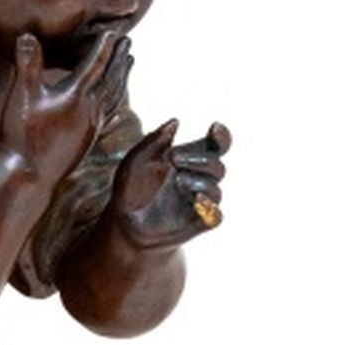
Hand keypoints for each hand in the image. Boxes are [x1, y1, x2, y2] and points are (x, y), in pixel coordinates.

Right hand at [0, 27, 131, 176]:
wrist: (29, 176)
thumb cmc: (22, 136)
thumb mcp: (22, 96)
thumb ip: (27, 64)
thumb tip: (27, 35)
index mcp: (75, 95)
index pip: (94, 64)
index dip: (104, 46)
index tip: (114, 31)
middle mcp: (89, 110)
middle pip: (110, 78)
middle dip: (119, 58)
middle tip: (128, 42)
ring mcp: (91, 126)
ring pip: (114, 96)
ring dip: (122, 77)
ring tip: (129, 64)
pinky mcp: (88, 140)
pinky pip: (109, 115)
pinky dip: (116, 101)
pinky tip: (117, 102)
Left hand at [112, 120, 230, 249]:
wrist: (122, 222)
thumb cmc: (130, 189)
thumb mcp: (135, 162)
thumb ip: (153, 140)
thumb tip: (175, 121)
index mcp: (190, 161)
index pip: (216, 147)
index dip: (221, 136)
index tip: (213, 128)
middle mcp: (199, 180)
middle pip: (217, 166)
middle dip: (199, 159)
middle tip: (172, 158)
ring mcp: (199, 202)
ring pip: (215, 190)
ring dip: (198, 181)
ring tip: (176, 180)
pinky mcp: (198, 223)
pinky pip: (215, 217)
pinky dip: (210, 208)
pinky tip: (197, 200)